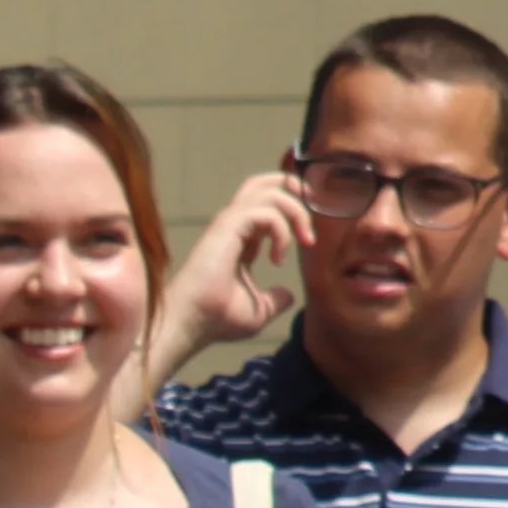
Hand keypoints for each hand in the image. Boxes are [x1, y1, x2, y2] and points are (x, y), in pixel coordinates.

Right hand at [163, 167, 316, 359]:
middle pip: (264, 182)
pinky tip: (277, 258)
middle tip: (314, 210)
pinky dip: (281, 229)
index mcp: (241, 238)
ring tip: (306, 240)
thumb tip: (288, 296)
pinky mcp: (226, 227)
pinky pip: (265, 211)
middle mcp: (234, 226)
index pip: (267, 203)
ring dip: (297, 211)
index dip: (294, 208)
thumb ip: (275, 299)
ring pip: (269, 190)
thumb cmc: (217, 318)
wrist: (193, 325)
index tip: (310, 236)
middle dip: (295, 187)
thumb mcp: (259, 310)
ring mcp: (228, 224)